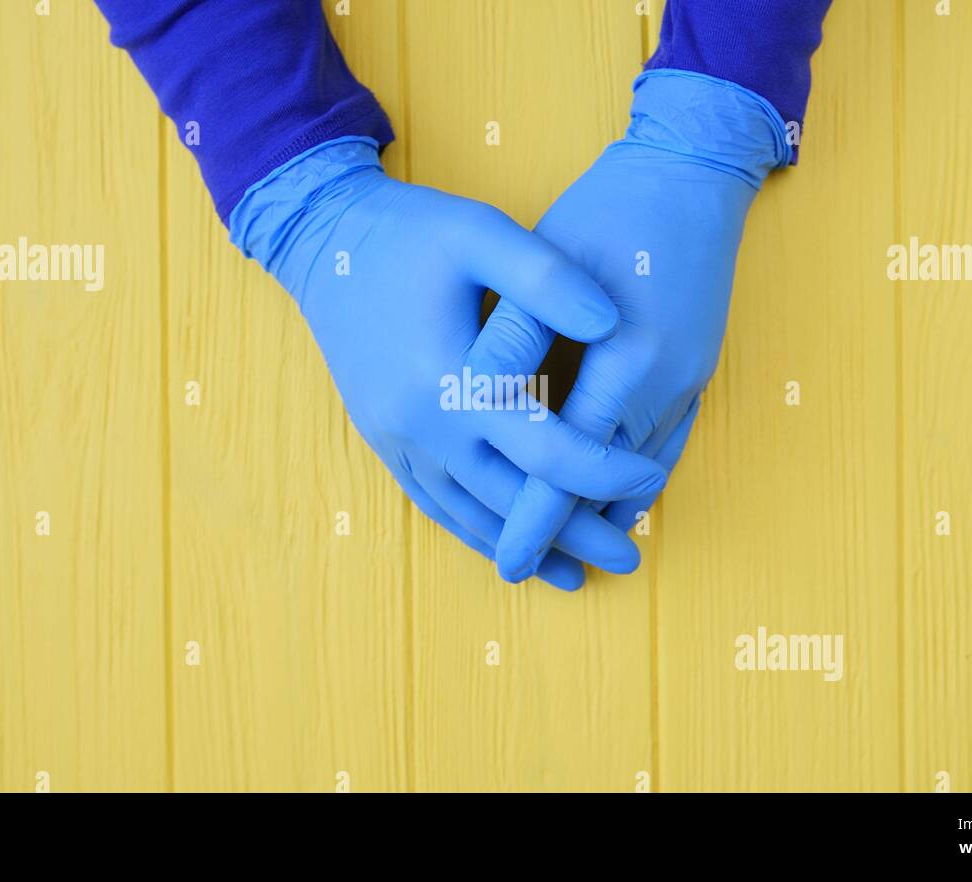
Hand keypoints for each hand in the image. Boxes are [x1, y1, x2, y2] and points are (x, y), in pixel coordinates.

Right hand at [229, 137, 669, 589]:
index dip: (604, 471)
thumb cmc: (407, 232)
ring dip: (524, 547)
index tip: (650, 476)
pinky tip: (503, 547)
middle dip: (573, 533)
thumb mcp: (479, 233)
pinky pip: (434, 505)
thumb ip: (546, 277)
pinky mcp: (385, 441)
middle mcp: (421, 425)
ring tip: (576, 575)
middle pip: (510, 502)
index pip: (545, 450)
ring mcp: (397, 440)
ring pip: (469, 515)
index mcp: (451, 380)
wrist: (321, 240)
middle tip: (630, 556)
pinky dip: (474, 532)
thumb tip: (613, 322)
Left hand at [467, 71, 790, 583]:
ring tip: (572, 558)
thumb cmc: (613, 209)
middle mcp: (664, 383)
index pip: (570, 462)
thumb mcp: (552, 255)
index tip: (506, 561)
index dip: (535, 516)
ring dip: (605, 515)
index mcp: (626, 359)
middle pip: (608, 482)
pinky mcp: (696, 372)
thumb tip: (474, 393)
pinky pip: (666, 447)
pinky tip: (618, 501)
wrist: (695, 172)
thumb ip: (516, 328)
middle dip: (568, 532)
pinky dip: (637, 481)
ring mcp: (688, 381)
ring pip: (643, 473)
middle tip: (529, 573)